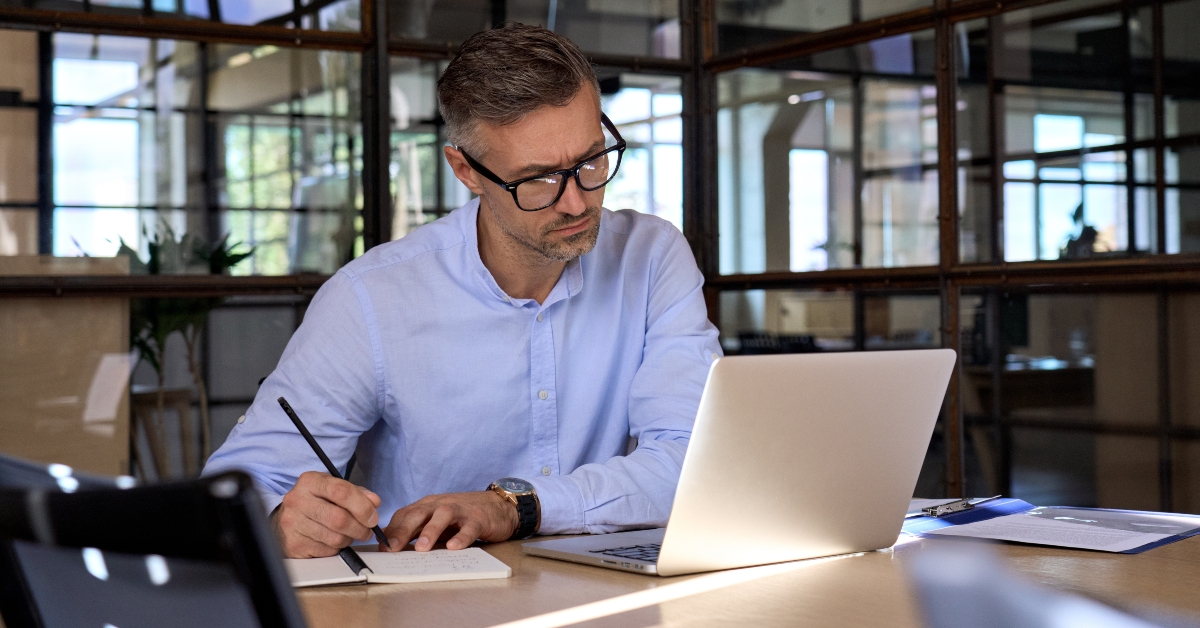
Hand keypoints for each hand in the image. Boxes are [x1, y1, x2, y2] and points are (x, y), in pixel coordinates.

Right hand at [272, 471, 393, 557]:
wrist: (286, 520)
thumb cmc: (315, 502)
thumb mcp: (333, 490)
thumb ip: (357, 493)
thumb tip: (374, 502)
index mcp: (310, 481)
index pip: (341, 491)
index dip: (363, 506)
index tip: (373, 517)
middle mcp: (298, 500)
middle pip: (339, 518)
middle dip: (360, 527)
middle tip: (367, 530)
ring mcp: (293, 523)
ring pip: (335, 538)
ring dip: (349, 539)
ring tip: (349, 534)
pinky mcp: (294, 544)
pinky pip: (327, 550)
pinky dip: (336, 548)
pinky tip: (332, 540)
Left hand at [382, 490, 517, 551]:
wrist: (497, 506)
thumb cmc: (462, 517)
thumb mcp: (437, 522)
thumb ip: (418, 531)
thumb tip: (393, 547)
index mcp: (428, 506)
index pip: (405, 514)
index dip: (392, 530)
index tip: (381, 548)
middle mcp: (440, 505)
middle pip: (419, 513)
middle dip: (403, 531)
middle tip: (392, 549)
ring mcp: (460, 510)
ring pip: (442, 516)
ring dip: (430, 531)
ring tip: (421, 548)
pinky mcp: (478, 518)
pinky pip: (468, 527)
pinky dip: (461, 537)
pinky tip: (454, 547)